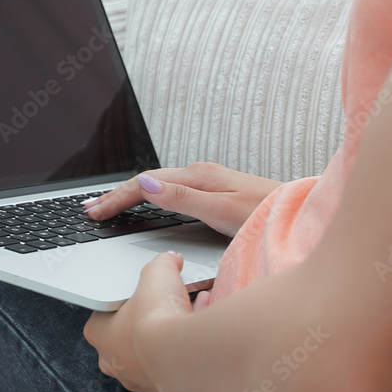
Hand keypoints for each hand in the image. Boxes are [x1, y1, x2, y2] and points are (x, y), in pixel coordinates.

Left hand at [83, 251, 191, 391]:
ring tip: (192, 305)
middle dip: (151, 316)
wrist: (179, 355)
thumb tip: (170, 258)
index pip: (105, 312)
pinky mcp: (164, 389)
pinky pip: (175, 361)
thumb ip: (162, 263)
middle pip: (132, 333)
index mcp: (99, 333)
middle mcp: (114, 360)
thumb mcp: (157, 273)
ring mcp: (138, 378)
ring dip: (171, 329)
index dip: (127, 298)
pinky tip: (201, 321)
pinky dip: (187, 343)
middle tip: (168, 300)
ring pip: (155, 349)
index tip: (142, 290)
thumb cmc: (155, 318)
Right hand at [84, 162, 281, 236]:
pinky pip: (171, 192)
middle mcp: (201, 175)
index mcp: (199, 176)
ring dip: (131, 196)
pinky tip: (146, 206)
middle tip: (90, 209)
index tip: (94, 212)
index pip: (145, 183)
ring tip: (109, 207)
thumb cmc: (269, 215)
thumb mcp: (223, 210)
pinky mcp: (214, 194)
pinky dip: (149, 199)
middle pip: (148, 181)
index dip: (117, 198)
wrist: (301, 216)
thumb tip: (147, 184)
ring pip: (158, 185)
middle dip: (117, 195)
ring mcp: (208, 183)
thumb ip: (184, 199)